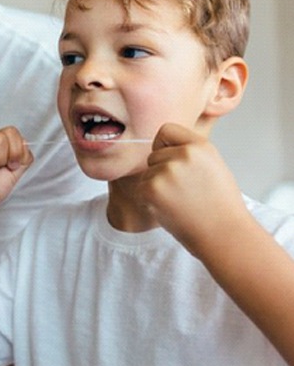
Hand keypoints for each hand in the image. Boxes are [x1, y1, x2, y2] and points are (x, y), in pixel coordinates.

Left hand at [138, 123, 245, 250]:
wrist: (224, 235)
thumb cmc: (220, 205)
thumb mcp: (212, 165)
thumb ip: (189, 151)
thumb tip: (163, 145)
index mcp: (200, 146)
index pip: (166, 130)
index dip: (165, 146)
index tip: (174, 162)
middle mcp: (183, 154)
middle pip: (154, 154)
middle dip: (162, 170)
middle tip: (184, 191)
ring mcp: (166, 171)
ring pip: (147, 173)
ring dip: (156, 187)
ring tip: (180, 201)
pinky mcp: (152, 189)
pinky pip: (141, 188)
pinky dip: (150, 200)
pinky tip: (170, 209)